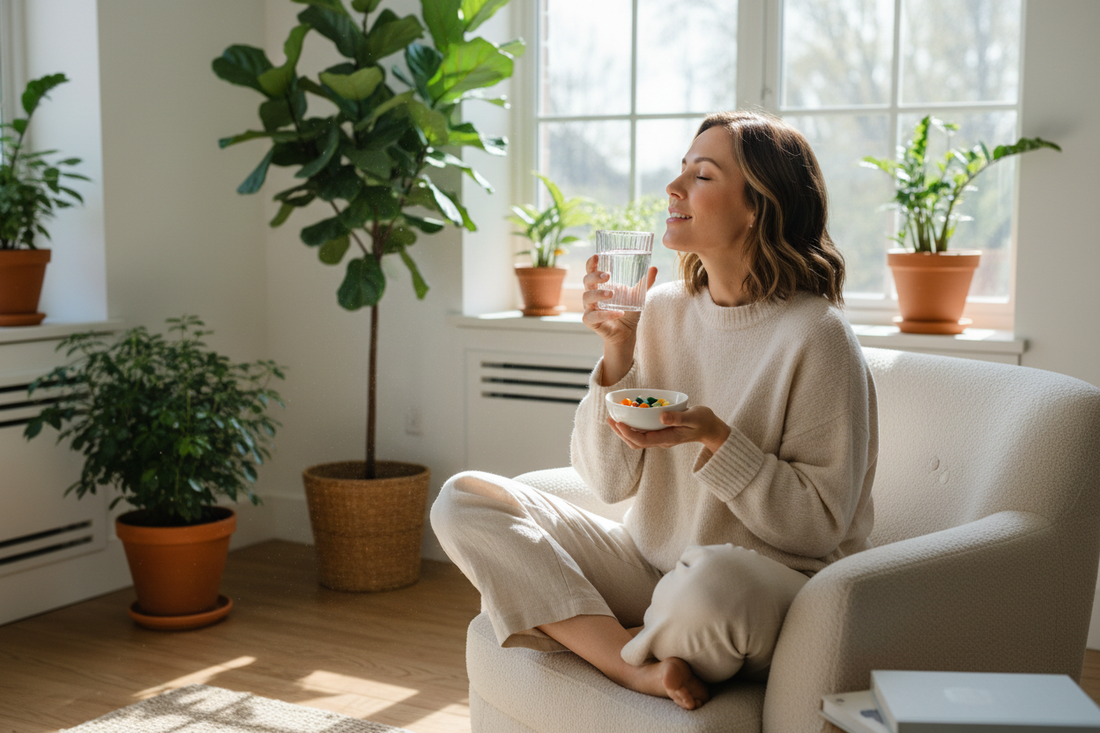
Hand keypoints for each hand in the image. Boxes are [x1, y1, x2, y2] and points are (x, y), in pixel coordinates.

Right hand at [581, 254, 657, 348]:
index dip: (591, 263)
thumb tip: (654, 267)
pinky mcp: (590, 321)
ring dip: (598, 294)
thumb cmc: (628, 310)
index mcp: (600, 285)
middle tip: (607, 275)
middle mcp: (592, 295)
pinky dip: (606, 314)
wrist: (626, 332)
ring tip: (611, 294)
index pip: (591, 271)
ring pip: (587, 297)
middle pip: (586, 281)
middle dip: (595, 276)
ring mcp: (589, 308)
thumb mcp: (637, 295)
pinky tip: (619, 313)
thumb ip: (644, 282)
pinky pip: (594, 316)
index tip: (597, 256)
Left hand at [607, 406, 730, 453]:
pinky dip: (631, 427)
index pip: (643, 440)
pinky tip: (626, 417)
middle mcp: (662, 440)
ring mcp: (660, 438)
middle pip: (636, 442)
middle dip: (621, 432)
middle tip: (610, 419)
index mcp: (668, 438)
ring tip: (613, 419)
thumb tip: (661, 417)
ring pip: (637, 439)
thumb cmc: (704, 421)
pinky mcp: (660, 433)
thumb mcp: (694, 417)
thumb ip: (678, 418)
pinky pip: (642, 433)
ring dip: (623, 431)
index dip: (628, 433)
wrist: (710, 428)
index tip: (619, 423)